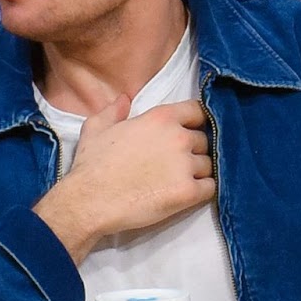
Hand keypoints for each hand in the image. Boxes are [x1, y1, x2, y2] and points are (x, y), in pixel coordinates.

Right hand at [35, 97, 214, 261]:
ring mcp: (185, 165)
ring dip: (198, 172)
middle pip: (203, 140)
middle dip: (193, 150)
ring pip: (208, 165)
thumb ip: (113, 110)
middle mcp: (178, 137)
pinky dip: (202, 191)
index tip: (188, 131)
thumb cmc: (91, 165)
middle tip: (175, 163)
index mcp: (161, 118)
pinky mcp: (188, 192)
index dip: (195, 121)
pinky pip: (210, 188)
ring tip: (178, 181)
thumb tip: (124, 99)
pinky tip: (187, 193)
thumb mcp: (96, 128)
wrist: (90, 200)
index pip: (198, 111)